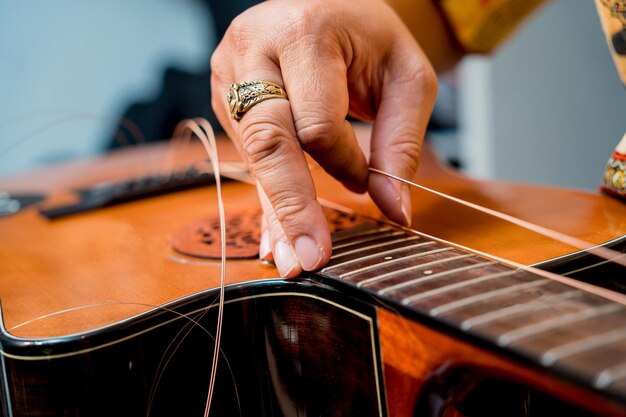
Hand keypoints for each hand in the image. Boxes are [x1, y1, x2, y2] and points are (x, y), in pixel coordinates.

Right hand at [210, 0, 437, 276]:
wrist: (324, 1)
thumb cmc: (368, 35)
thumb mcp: (406, 77)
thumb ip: (401, 143)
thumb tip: (394, 210)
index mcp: (303, 31)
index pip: (318, 123)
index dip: (345, 163)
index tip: (366, 181)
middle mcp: (253, 48)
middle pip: (268, 142)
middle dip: (291, 207)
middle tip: (307, 261)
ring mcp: (229, 73)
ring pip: (254, 155)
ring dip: (276, 210)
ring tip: (289, 259)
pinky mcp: (224, 95)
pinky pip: (247, 154)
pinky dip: (265, 195)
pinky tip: (272, 235)